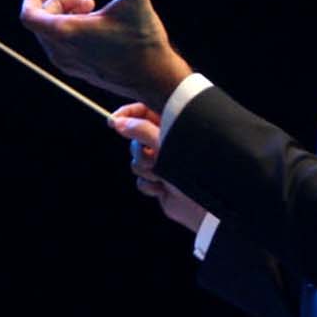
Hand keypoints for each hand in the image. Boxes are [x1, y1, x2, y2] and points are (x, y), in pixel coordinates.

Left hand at [18, 0, 190, 104]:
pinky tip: (92, 22)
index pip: (28, 16)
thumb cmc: (143, 41)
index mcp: (67, 33)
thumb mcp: (135, 1)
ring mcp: (67, 63)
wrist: (153, 78)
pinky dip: (68, 29)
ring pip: (49, 33)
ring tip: (89, 5)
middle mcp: (61, 51)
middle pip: (41, 21)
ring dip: (64, 15)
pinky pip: (59, 45)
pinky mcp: (76, 69)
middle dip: (57, 2)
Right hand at [109, 102, 207, 232]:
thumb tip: (119, 123)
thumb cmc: (194, 169)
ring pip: (136, 161)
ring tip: (163, 175)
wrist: (204, 205)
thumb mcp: (164, 143)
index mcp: (175, 126)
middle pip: (136, 138)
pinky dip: (150, 185)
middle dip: (139, 151)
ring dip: (146, 170)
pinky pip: (141, 180)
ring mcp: (164, 163)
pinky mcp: (160, 181)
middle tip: (153, 157)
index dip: (128, 114)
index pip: (146, 111)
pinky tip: (164, 188)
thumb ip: (140, 130)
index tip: (112, 121)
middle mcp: (168, 142)